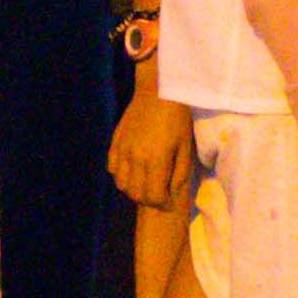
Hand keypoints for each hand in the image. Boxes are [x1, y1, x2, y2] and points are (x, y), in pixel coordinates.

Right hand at [109, 79, 199, 214]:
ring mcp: (122, 150)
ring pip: (121, 184)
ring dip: (133, 190)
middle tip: (158, 196)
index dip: (161, 204)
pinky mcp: (115, 142)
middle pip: (136, 194)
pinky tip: (132, 171)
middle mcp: (135, 158)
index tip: (168, 202)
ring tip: (145, 185)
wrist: (158, 92)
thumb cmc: (178, 119)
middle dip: (148, 200)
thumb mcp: (186, 146)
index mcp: (156, 160)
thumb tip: (172, 193)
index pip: (153, 196)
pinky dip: (121, 176)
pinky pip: (112, 168)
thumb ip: (179, 172)